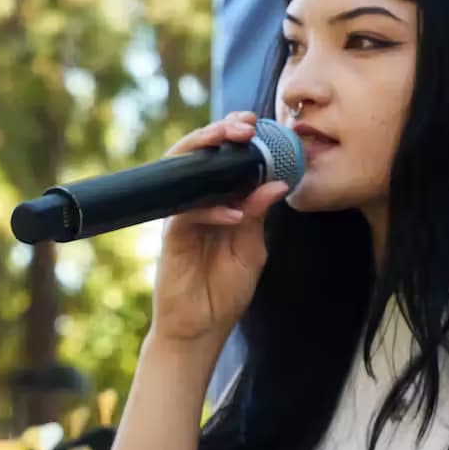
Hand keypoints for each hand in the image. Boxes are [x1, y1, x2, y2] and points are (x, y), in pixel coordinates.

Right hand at [148, 113, 289, 344]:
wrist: (202, 326)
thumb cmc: (226, 288)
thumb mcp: (252, 247)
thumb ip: (258, 214)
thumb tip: (277, 183)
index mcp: (217, 203)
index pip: (223, 162)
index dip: (236, 139)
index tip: (259, 123)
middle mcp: (195, 204)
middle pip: (199, 157)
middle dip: (220, 133)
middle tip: (245, 125)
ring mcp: (181, 218)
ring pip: (185, 174)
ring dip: (209, 154)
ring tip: (236, 143)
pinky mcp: (171, 237)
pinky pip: (187, 214)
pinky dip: (212, 211)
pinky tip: (234, 214)